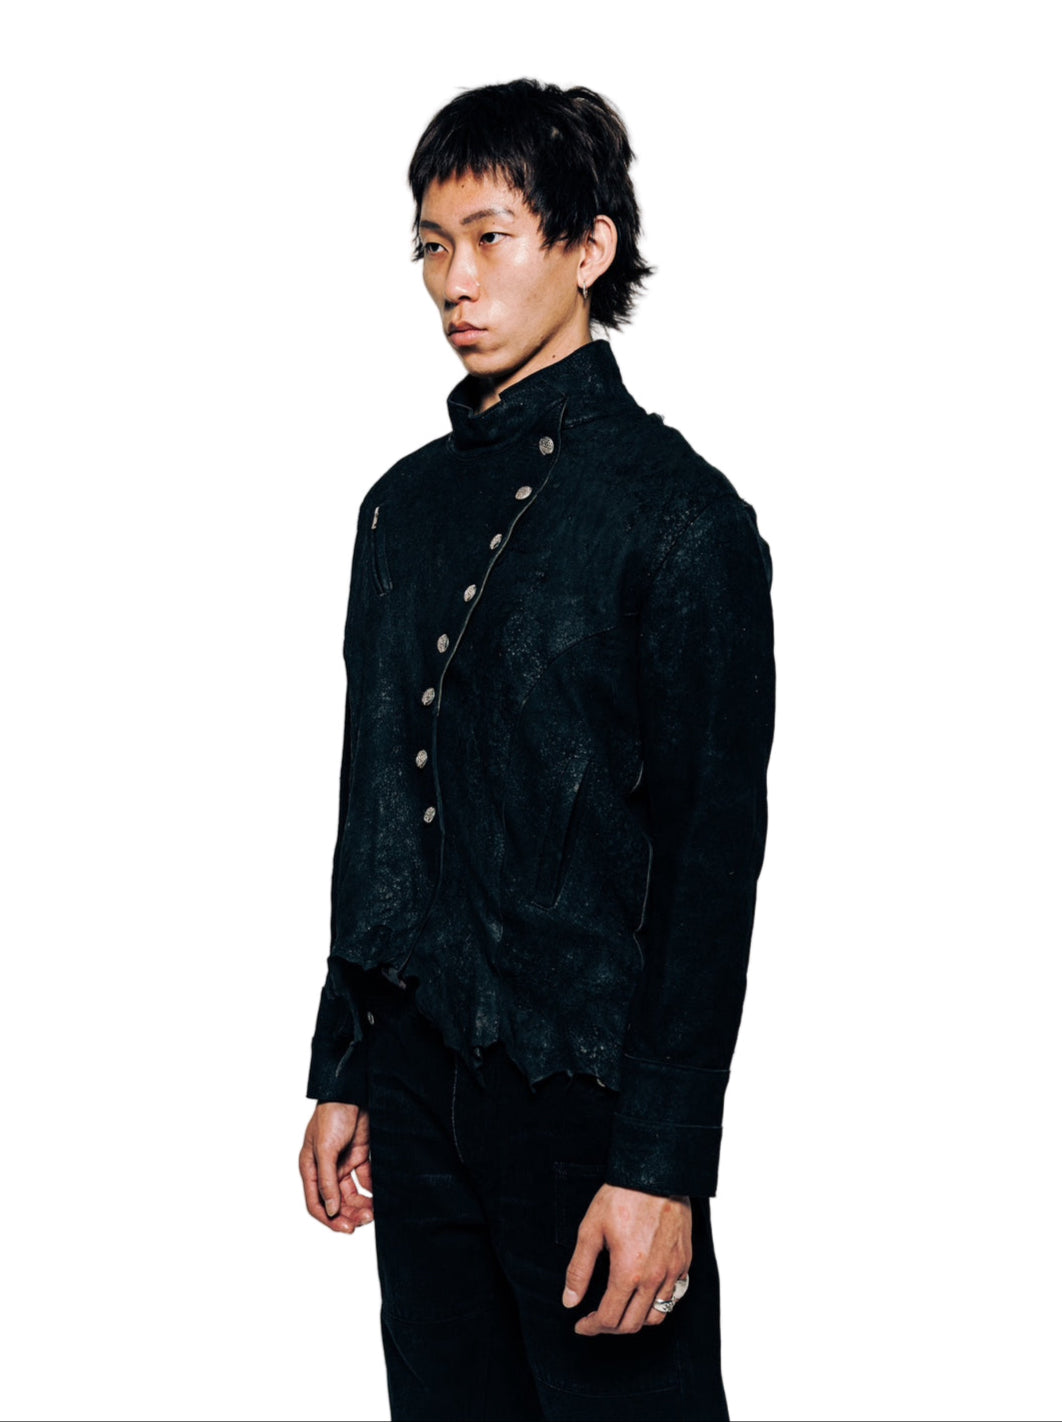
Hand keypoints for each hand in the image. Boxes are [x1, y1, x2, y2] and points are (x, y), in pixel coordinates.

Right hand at [299, 1102, 373, 1233]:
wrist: (353, 1092)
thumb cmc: (332, 1115)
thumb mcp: (325, 1148)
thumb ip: (326, 1180)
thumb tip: (331, 1209)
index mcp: (311, 1168)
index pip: (316, 1203)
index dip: (329, 1219)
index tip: (346, 1229)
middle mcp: (326, 1169)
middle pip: (336, 1202)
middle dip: (349, 1214)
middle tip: (365, 1221)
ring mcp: (343, 1164)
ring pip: (351, 1194)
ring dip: (361, 1205)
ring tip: (374, 1211)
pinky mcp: (359, 1156)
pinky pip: (365, 1180)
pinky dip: (372, 1190)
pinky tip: (380, 1198)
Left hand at [562, 1184, 691, 1333]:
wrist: (657, 1172)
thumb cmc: (622, 1196)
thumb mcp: (591, 1229)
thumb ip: (580, 1269)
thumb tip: (570, 1301)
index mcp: (628, 1271)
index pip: (609, 1318)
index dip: (591, 1327)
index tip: (580, 1324)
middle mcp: (653, 1278)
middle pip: (632, 1324)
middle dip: (609, 1328)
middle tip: (595, 1319)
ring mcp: (673, 1271)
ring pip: (656, 1316)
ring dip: (634, 1320)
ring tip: (619, 1309)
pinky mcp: (684, 1262)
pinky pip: (673, 1296)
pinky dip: (656, 1304)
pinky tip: (642, 1293)